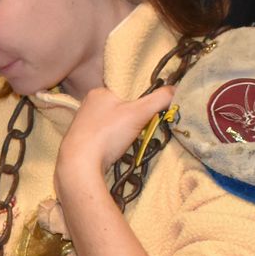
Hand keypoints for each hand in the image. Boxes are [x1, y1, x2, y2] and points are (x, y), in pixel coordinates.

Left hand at [55, 86, 175, 187]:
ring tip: (125, 143)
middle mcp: (87, 105)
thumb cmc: (108, 134)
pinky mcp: (79, 142)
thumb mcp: (139, 113)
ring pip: (110, 125)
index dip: (139, 102)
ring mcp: (80, 125)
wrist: (80, 165)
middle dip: (131, 120)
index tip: (146, 114)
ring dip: (121, 134)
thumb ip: (159, 99)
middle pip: (118, 109)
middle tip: (138, 131)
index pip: (125, 92)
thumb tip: (176, 90)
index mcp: (98, 92)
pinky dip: (110, 145)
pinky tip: (113, 152)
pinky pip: (101, 139)